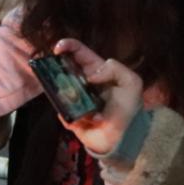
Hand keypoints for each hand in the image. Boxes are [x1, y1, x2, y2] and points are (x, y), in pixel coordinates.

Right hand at [52, 39, 143, 154]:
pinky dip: (67, 114)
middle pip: (62, 68)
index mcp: (95, 70)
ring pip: (57, 89)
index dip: (67, 46)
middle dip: (54, 66)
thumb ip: (116, 69)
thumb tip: (90, 75)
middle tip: (51, 70)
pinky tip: (83, 119)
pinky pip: (60, 111)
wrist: (124, 138)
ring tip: (73, 100)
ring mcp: (73, 98)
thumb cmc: (128, 109)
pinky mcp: (68, 115)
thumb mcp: (132, 83)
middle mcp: (81, 82)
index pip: (79, 52)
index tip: (57, 49)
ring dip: (61, 92)